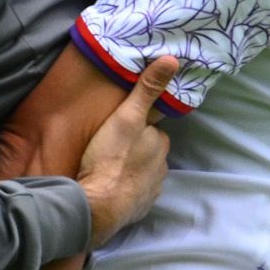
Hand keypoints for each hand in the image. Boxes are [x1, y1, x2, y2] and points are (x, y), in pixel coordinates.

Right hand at [77, 56, 176, 247]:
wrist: (97, 207)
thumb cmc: (110, 158)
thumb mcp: (126, 117)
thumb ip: (147, 90)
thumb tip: (172, 59)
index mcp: (160, 144)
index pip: (151, 130)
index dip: (136, 128)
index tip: (118, 130)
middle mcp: (161, 168)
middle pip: (147, 152)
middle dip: (134, 150)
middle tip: (108, 149)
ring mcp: (151, 192)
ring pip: (141, 174)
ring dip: (128, 171)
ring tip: (105, 169)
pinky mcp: (138, 210)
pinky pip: (133, 196)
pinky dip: (124, 191)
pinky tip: (108, 189)